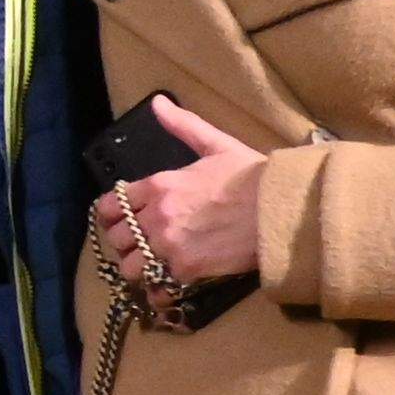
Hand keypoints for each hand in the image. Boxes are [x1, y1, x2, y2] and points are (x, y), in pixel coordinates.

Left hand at [124, 100, 268, 286]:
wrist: (283, 209)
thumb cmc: (253, 176)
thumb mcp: (217, 144)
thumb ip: (183, 126)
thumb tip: (157, 103)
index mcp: (159, 185)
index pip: (110, 206)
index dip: (111, 216)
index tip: (120, 221)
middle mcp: (157, 216)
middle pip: (117, 239)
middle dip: (125, 243)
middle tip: (139, 246)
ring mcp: (170, 245)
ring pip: (131, 267)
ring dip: (138, 268)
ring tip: (152, 267)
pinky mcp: (188, 270)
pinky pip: (157, 288)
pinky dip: (158, 292)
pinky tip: (165, 288)